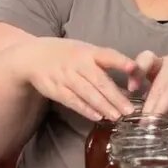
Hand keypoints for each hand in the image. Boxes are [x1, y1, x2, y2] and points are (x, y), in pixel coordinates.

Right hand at [16, 38, 139, 121]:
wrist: (33, 56)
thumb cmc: (68, 54)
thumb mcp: (86, 51)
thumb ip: (106, 62)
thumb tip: (132, 78)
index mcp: (89, 52)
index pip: (108, 55)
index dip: (120, 61)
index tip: (134, 68)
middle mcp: (78, 63)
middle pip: (99, 81)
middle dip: (115, 96)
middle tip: (130, 110)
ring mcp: (66, 76)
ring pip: (87, 93)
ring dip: (103, 106)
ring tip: (117, 116)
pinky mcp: (55, 89)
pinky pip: (72, 101)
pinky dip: (85, 109)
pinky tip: (97, 117)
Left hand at [133, 50, 167, 114]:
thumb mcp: (166, 75)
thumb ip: (152, 89)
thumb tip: (134, 105)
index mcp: (161, 63)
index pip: (146, 60)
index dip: (137, 72)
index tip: (131, 88)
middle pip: (159, 85)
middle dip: (150, 103)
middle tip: (142, 122)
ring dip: (164, 103)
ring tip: (154, 117)